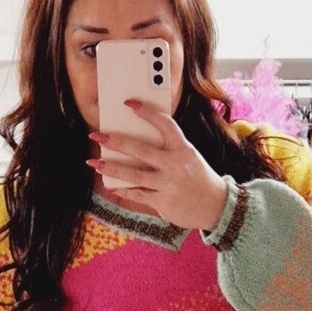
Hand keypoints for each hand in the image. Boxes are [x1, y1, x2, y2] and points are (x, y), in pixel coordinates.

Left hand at [88, 102, 230, 231]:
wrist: (216, 206)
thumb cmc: (198, 177)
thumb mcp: (189, 157)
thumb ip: (168, 148)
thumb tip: (137, 142)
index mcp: (183, 149)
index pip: (165, 124)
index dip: (147, 112)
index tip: (130, 104)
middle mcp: (175, 165)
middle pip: (140, 150)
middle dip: (116, 141)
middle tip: (97, 135)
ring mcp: (168, 184)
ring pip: (134, 175)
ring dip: (112, 169)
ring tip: (95, 164)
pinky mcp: (163, 202)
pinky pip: (138, 194)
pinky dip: (123, 190)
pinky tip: (112, 186)